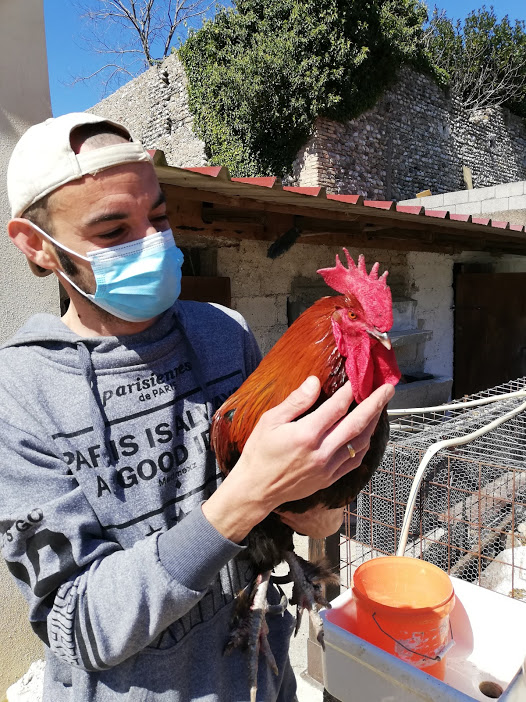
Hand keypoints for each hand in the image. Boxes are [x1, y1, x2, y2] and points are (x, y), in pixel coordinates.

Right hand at [203, 377, 393, 542]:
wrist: (256, 489)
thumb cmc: (259, 453)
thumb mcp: (270, 421)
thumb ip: (295, 402)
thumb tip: (315, 382)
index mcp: (306, 434)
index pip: (337, 407)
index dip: (351, 390)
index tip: (360, 378)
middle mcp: (321, 451)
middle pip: (357, 424)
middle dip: (375, 404)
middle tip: (388, 388)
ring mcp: (328, 467)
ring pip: (360, 443)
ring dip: (373, 423)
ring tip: (380, 407)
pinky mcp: (329, 478)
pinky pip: (355, 461)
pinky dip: (364, 445)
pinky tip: (367, 434)